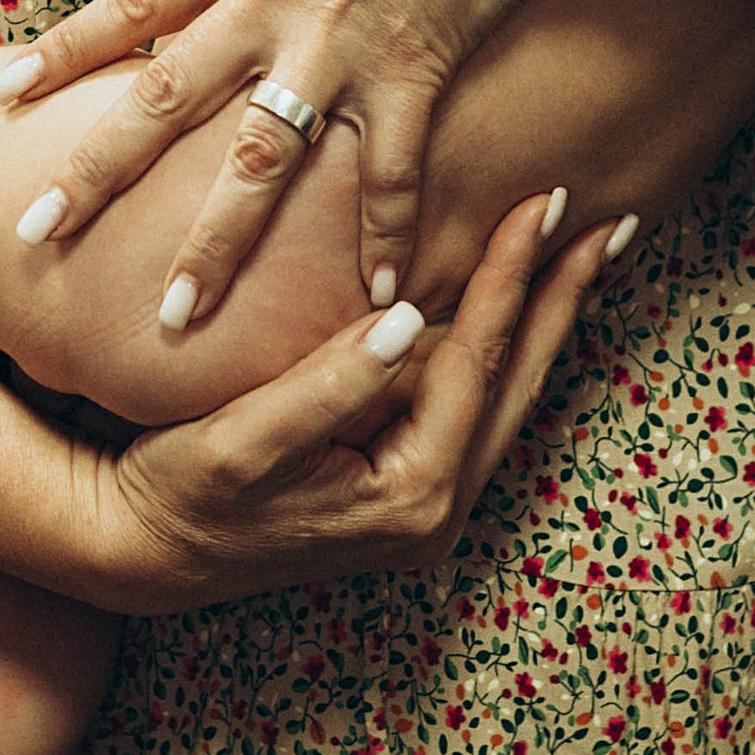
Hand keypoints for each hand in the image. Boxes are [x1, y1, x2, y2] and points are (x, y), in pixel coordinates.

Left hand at [0, 0, 652, 320]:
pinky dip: (389, 237)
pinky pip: (391, 171)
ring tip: (173, 319)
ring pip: (257, 160)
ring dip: (213, 246)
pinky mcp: (417, 65)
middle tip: (31, 236)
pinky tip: (387, 299)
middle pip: (162, 97)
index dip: (61, 52)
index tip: (0, 96)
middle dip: (93, 173)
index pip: (129, 3)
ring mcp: (341, 37)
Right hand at [81, 190, 619, 612]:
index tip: (544, 202)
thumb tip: (408, 321)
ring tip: (584, 253)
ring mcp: (425, 503)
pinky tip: (518, 303)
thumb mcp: (242, 441)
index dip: (512, 277)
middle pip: (517, 380)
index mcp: (409, 494)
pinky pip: (473, 404)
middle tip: (610, 221)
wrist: (143, 552)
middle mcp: (435, 509)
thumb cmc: (183, 493)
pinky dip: (502, 345)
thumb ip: (327, 387)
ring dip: (544, 319)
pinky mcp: (405, 486)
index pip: (478, 364)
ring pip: (505, 393)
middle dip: (564, 296)